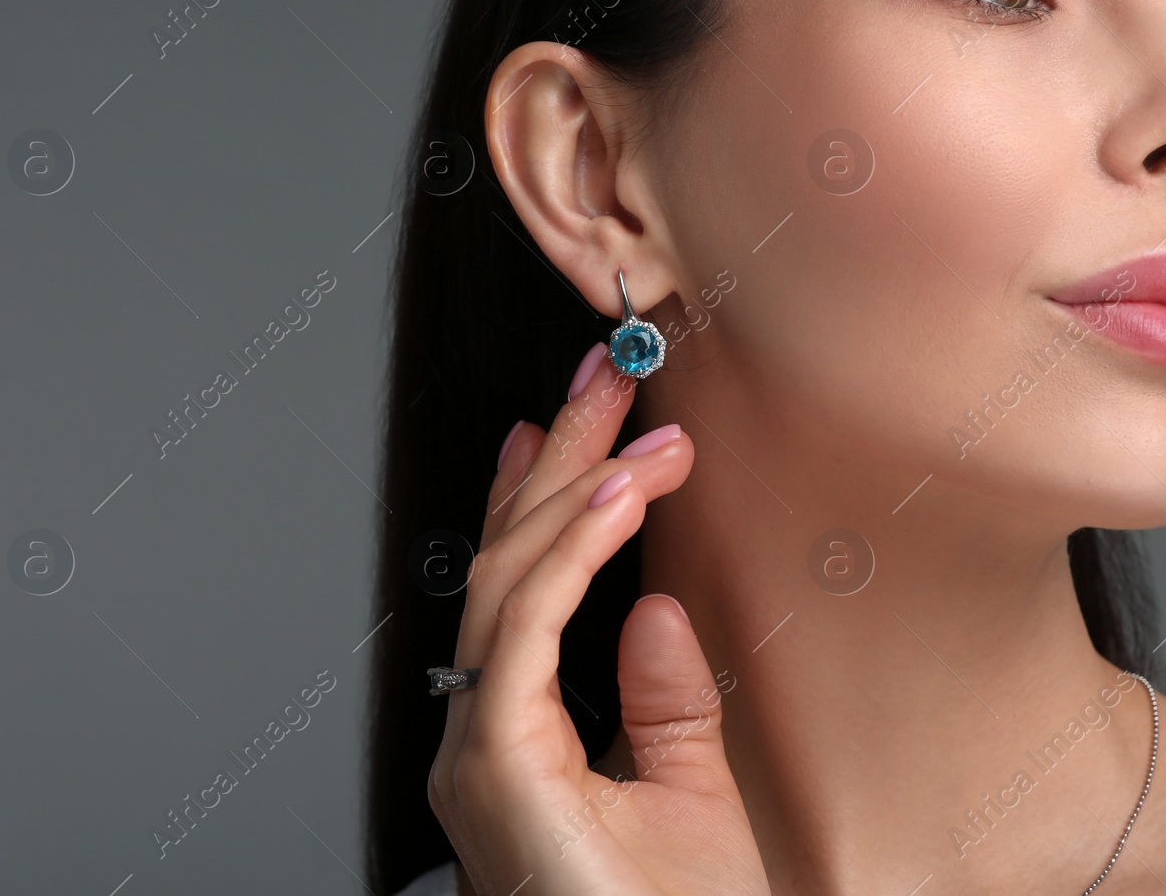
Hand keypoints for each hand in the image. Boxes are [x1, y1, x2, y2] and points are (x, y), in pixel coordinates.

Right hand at [426, 343, 770, 895]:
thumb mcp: (687, 789)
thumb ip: (662, 698)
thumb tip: (657, 607)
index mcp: (514, 737)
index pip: (520, 589)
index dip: (543, 497)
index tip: (577, 424)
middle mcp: (481, 734)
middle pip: (510, 563)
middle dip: (558, 459)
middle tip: (604, 376)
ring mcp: (479, 747)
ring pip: (510, 578)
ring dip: (574, 480)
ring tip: (630, 412)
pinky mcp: (496, 762)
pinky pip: (529, 627)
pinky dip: (574, 548)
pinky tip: (621, 490)